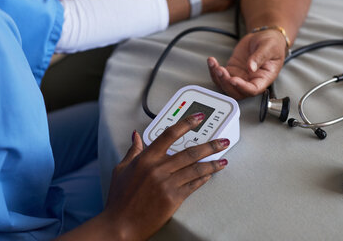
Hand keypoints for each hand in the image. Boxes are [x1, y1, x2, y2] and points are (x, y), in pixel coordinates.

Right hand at [102, 113, 228, 240]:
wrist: (120, 225)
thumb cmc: (119, 199)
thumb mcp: (122, 169)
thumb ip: (133, 151)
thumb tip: (136, 136)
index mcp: (146, 159)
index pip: (169, 134)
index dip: (186, 124)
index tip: (198, 118)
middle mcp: (158, 169)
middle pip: (190, 152)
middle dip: (210, 145)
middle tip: (223, 141)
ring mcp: (167, 184)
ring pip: (196, 169)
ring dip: (212, 163)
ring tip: (223, 159)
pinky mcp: (173, 199)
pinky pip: (193, 185)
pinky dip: (204, 178)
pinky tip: (210, 174)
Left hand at [207, 29, 286, 98]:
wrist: (263, 37)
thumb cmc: (271, 44)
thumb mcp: (269, 47)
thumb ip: (260, 57)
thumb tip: (251, 68)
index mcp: (264, 78)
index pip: (253, 90)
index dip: (242, 88)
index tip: (233, 80)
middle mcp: (251, 81)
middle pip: (237, 92)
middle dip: (226, 84)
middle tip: (221, 70)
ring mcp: (240, 76)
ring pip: (226, 86)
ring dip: (217, 77)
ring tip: (213, 64)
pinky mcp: (231, 70)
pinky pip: (220, 75)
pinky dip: (213, 70)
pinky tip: (211, 61)